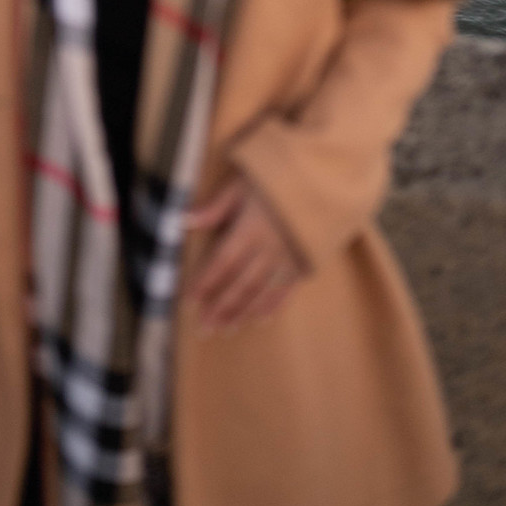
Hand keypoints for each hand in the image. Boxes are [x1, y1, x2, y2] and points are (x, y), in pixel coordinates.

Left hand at [186, 174, 306, 333]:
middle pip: (242, 285)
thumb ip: (215, 207)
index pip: (223, 262)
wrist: (323, 175)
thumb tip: (182, 220)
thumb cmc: (276, 175)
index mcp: (252, 228)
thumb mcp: (242, 183)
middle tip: (203, 329)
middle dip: (221, 308)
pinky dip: (271, 306)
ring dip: (242, 313)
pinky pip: (286, 290)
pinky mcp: (303, 262)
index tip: (189, 301)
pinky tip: (259, 319)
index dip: (206, 282)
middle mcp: (270, 249)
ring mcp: (289, 258)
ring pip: (262, 292)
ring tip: (225, 330)